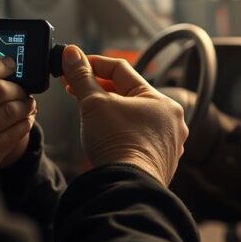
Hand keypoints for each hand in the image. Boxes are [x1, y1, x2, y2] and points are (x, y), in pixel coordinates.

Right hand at [0, 56, 36, 171]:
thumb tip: (0, 68)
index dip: (0, 65)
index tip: (9, 65)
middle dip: (17, 88)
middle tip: (21, 89)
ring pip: (9, 112)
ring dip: (24, 106)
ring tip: (27, 104)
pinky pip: (12, 136)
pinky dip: (23, 125)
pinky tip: (24, 120)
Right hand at [61, 45, 186, 186]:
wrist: (127, 187)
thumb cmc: (117, 145)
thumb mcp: (93, 104)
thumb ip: (81, 76)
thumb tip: (70, 54)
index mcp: (160, 99)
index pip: (121, 70)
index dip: (93, 64)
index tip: (73, 63)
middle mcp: (170, 119)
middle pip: (129, 94)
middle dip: (99, 89)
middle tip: (74, 87)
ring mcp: (168, 143)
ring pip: (134, 117)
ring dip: (110, 112)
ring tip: (88, 113)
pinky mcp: (160, 162)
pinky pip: (138, 138)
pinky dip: (120, 133)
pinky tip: (105, 136)